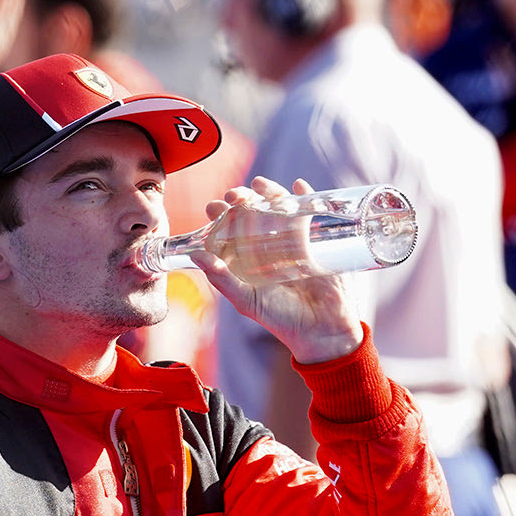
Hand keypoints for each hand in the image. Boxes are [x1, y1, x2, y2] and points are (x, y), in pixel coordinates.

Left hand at [193, 176, 363, 363]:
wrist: (321, 331)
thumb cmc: (280, 318)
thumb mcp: (246, 300)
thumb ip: (221, 279)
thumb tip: (195, 254)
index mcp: (248, 257)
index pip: (231, 227)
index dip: (221, 213)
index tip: (215, 207)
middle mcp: (270, 245)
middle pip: (254, 211)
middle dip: (243, 197)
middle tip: (236, 195)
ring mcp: (295, 240)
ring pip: (281, 206)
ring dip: (270, 190)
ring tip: (260, 184)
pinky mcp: (319, 240)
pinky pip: (313, 212)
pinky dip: (307, 195)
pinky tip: (299, 186)